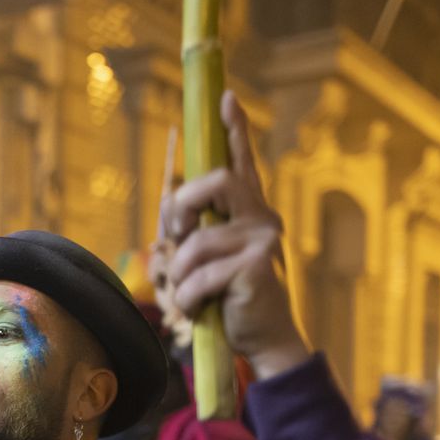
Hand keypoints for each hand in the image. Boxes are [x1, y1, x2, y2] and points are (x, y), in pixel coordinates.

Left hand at [162, 91, 309, 380]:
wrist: (267, 341)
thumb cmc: (234, 301)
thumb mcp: (213, 261)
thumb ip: (201, 234)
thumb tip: (173, 215)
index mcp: (251, 213)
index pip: (242, 164)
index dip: (235, 130)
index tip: (225, 97)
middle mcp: (262, 218)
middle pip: (213, 183)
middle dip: (181, 208)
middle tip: (176, 238)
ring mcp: (262, 240)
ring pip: (195, 244)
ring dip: (181, 278)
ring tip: (193, 296)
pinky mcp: (256, 266)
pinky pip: (199, 276)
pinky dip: (188, 299)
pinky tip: (201, 310)